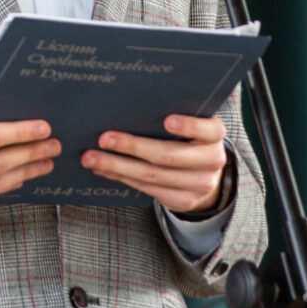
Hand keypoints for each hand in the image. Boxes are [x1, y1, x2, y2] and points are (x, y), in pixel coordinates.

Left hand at [83, 114, 229, 215]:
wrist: (203, 174)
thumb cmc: (186, 138)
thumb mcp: (188, 125)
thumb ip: (170, 114)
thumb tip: (125, 106)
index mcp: (214, 135)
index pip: (208, 129)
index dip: (189, 125)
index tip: (167, 120)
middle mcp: (212, 160)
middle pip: (169, 155)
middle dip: (132, 146)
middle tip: (104, 139)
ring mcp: (200, 184)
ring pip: (153, 175)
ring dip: (117, 166)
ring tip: (92, 157)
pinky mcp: (184, 201)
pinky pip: (147, 188)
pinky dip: (122, 178)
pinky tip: (103, 169)